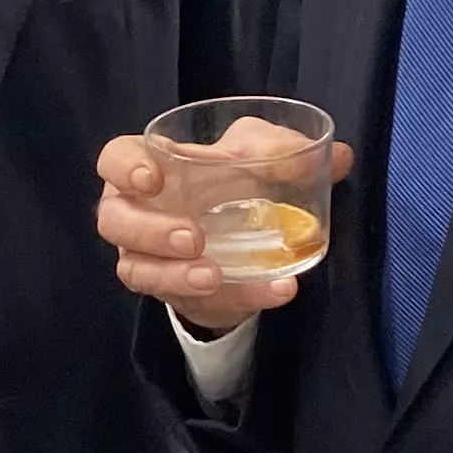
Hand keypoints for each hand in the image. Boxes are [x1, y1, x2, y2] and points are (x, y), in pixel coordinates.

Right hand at [97, 132, 353, 333]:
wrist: (241, 233)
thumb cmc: (233, 179)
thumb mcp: (258, 154)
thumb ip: (286, 151)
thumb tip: (338, 157)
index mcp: (149, 166)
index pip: (114, 161)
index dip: (124, 169)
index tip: (152, 179)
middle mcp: (137, 213)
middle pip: (115, 223)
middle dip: (149, 232)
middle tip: (193, 237)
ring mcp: (149, 257)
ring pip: (137, 271)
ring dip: (175, 275)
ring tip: (214, 275)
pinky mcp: (176, 293)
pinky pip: (192, 301)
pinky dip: (237, 297)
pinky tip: (276, 290)